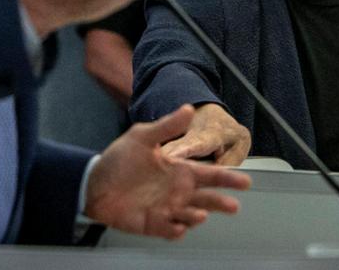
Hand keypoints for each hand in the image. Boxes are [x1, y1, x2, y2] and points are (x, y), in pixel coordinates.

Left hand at [85, 104, 251, 238]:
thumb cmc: (119, 159)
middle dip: (221, 202)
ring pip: (191, 216)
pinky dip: (176, 230)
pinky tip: (178, 228)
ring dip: (197, 216)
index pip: (209, 174)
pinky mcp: (153, 224)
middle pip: (207, 199)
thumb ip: (167, 126)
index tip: (244, 180)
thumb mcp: (142, 136)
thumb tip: (188, 108)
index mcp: (179, 170)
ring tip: (200, 214)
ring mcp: (166, 208)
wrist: (94, 182)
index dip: (227, 177)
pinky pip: (170, 230)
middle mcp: (177, 191)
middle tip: (233, 205)